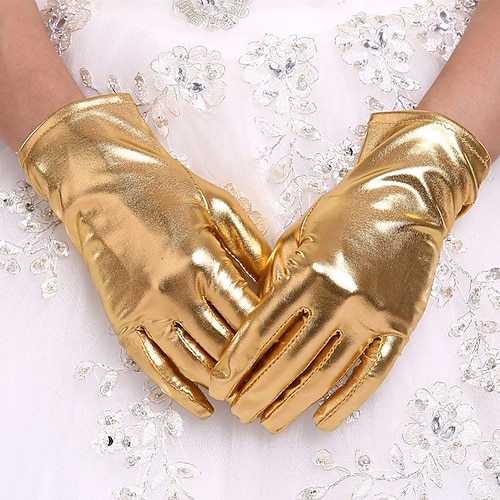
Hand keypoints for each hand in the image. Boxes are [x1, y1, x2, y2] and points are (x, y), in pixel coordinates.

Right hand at [18, 93, 270, 417]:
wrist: (106, 184)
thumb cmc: (167, 190)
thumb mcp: (220, 206)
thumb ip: (254, 248)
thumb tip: (282, 286)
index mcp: (204, 260)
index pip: (252, 318)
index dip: (277, 339)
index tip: (295, 350)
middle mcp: (175, 291)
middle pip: (227, 348)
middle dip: (257, 369)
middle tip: (279, 378)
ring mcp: (145, 309)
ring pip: (195, 365)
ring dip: (225, 384)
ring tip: (249, 393)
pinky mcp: (122, 320)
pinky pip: (153, 369)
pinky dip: (180, 394)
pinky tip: (204, 407)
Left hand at [210, 110, 489, 431]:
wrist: (402, 200)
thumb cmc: (342, 215)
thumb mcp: (297, 237)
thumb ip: (275, 280)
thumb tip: (251, 325)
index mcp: (306, 272)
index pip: (262, 329)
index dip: (237, 363)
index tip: (219, 384)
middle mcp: (338, 296)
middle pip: (289, 359)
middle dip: (257, 391)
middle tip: (237, 412)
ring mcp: (372, 313)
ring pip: (326, 375)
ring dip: (293, 404)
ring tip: (270, 422)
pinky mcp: (400, 324)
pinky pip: (372, 374)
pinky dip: (346, 402)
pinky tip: (323, 419)